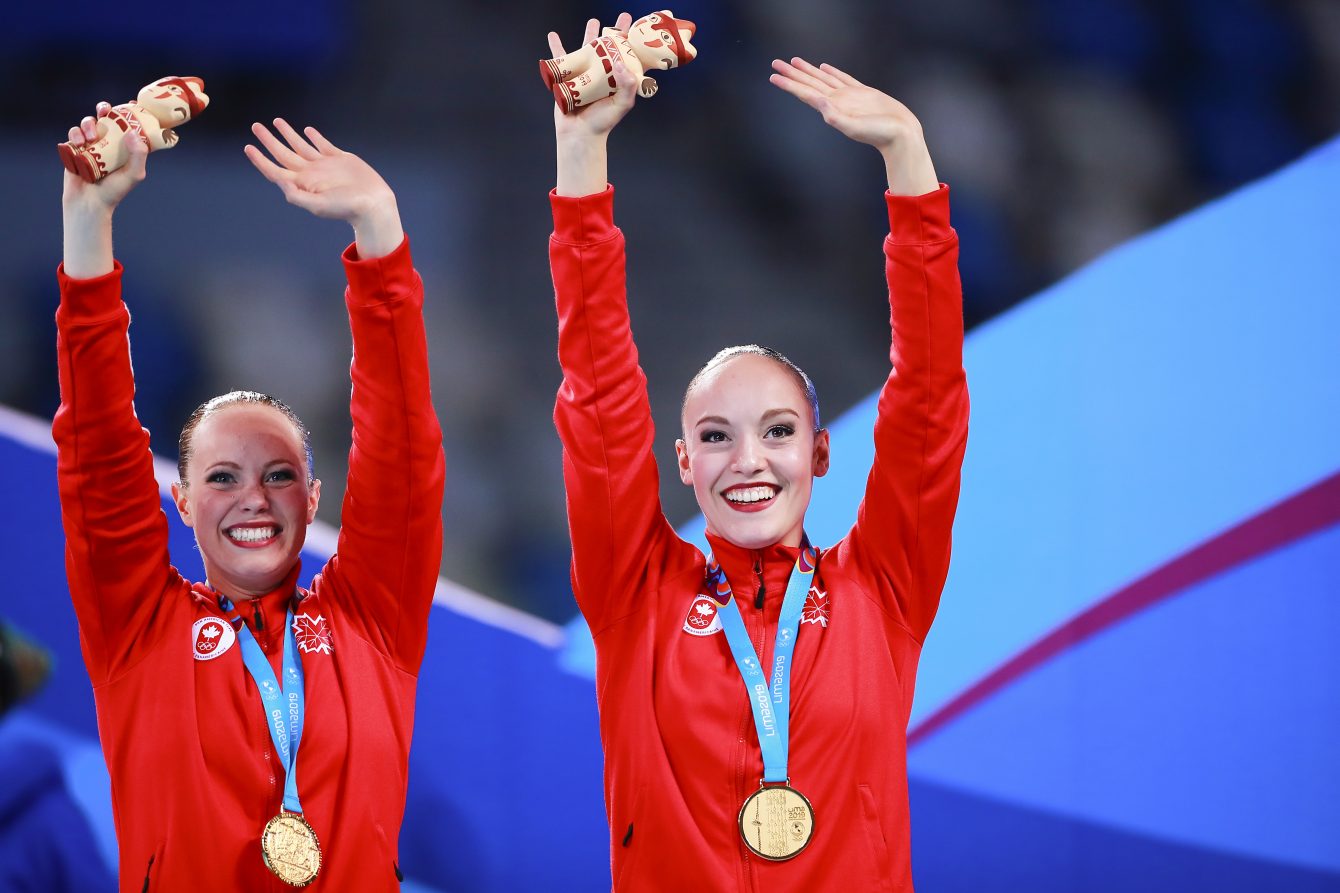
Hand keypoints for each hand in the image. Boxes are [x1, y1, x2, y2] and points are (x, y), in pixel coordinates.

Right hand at [61, 102, 146, 278]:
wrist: (89, 203)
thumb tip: (133, 134)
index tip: (132, 103)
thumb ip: (138, 155)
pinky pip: (74, 133)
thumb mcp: (133, 175)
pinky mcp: (75, 149)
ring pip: (88, 123)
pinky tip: (79, 142)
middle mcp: (108, 143)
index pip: (129, 125)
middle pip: (106, 117)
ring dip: (88, 124)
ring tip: (90, 137)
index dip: (130, 112)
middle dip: (104, 109)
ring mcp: (91, 145)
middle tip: (104, 110)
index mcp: (125, 147)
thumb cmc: (114, 191)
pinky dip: (76, 134)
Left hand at [245, 119, 403, 257]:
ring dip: (288, 134)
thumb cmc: (346, 209)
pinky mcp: (340, 159)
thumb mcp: (317, 205)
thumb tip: (279, 180)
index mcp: (302, 184)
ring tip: (277, 121)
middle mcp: (310, 173)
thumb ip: (296, 195)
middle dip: (268, 140)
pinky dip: (314, 137)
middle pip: (283, 154)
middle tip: (256, 126)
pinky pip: (323, 145)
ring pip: (300, 146)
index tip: (248, 147)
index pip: (275, 170)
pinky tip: (307, 131)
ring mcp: (325, 165)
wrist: (372, 205)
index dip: (260, 160)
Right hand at [551, 13, 638, 196]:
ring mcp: (585, 74)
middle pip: (609, 48)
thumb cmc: (602, 123)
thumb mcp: (621, 105)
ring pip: (587, 49)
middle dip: (614, 32)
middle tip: (622, 17)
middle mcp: (602, 74)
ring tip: (593, 20)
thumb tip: (622, 63)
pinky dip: (556, 47)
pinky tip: (553, 35)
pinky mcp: (568, 78)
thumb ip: (627, 86)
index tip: (636, 28)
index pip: (627, 56)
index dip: (632, 42)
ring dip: (589, 33)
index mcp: (617, 79)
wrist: (579, 134)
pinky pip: (561, 59)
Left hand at [769, 58, 938, 195]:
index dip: (789, 84)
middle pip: (809, 83)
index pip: (805, 93)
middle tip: (775, 63)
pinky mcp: (863, 92)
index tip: (773, 76)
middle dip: (792, 73)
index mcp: (832, 108)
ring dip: (808, 70)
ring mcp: (849, 96)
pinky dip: (832, 72)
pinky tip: (824, 67)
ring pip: (823, 78)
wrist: (900, 135)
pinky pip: (843, 78)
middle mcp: (837, 101)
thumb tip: (819, 102)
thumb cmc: (879, 134)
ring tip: (794, 61)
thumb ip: (835, 116)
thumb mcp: (854, 127)